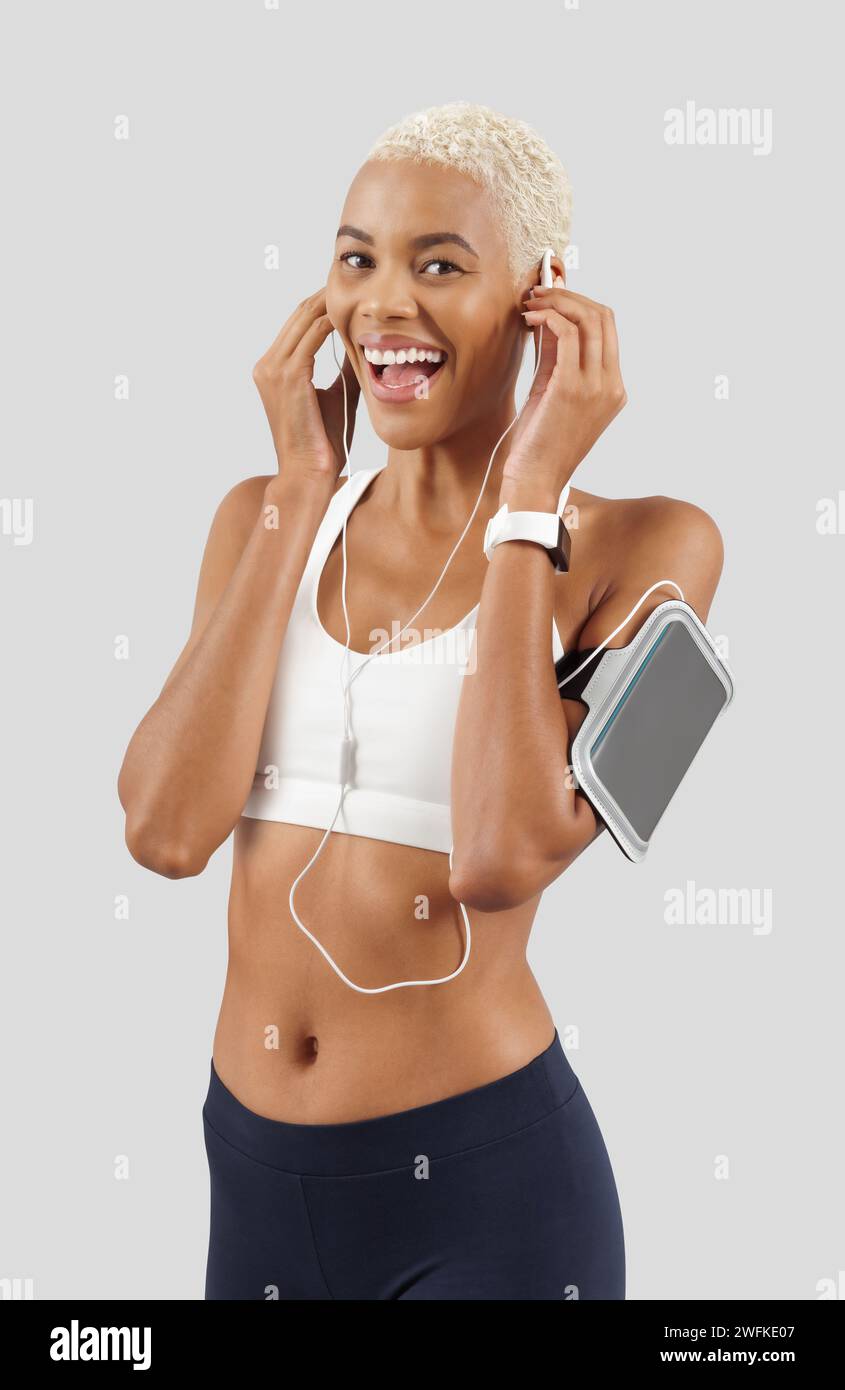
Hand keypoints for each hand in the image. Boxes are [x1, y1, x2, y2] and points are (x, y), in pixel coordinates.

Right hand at [252, 289, 360, 489]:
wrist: (308, 472)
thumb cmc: (322, 442)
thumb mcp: (337, 395)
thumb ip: (344, 367)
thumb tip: (362, 344)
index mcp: (273, 369)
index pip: (299, 323)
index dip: (324, 305)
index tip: (351, 294)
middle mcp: (267, 364)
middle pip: (300, 314)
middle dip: (328, 295)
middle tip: (358, 282)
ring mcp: (273, 368)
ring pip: (305, 319)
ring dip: (332, 302)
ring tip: (360, 292)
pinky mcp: (287, 375)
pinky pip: (312, 336)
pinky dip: (332, 321)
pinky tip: (353, 315)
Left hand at [501, 281, 626, 504]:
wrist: (534, 480)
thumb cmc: (539, 443)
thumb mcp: (552, 393)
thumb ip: (557, 357)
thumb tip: (549, 318)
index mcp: (613, 389)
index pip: (607, 329)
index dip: (580, 304)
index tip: (553, 298)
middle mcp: (611, 386)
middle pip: (602, 317)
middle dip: (569, 296)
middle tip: (539, 293)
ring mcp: (596, 387)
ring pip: (588, 320)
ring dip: (557, 302)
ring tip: (531, 303)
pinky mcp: (572, 388)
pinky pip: (568, 334)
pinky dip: (549, 318)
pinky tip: (530, 320)